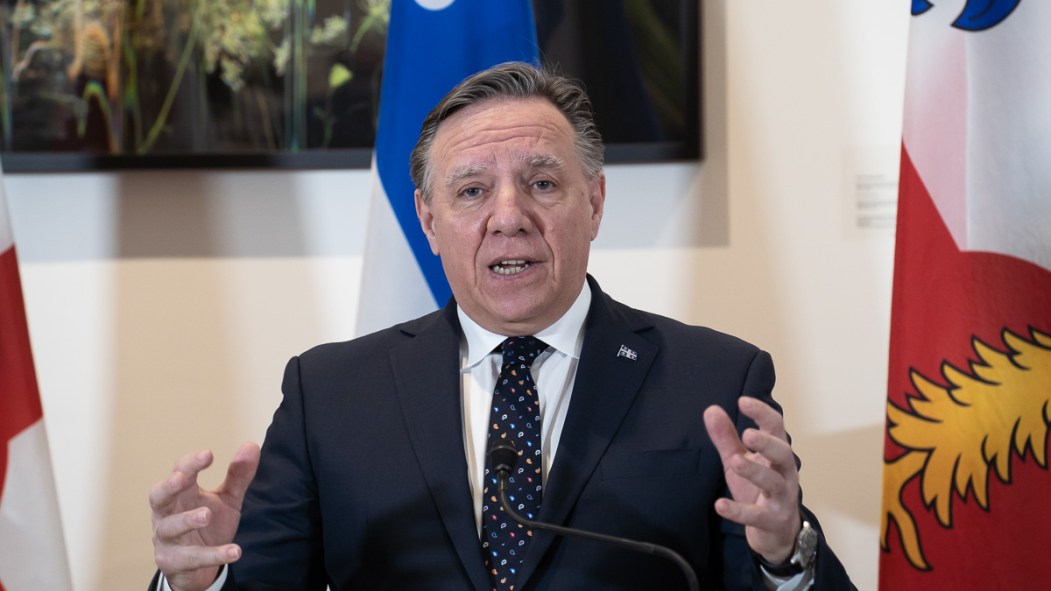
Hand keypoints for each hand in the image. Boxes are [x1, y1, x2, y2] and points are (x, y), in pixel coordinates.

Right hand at [149, 443, 259, 590]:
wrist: (199, 567)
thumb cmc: (209, 524)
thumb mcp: (227, 499)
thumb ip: (238, 475)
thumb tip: (251, 445)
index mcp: (182, 493)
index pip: (180, 472)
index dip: (191, 463)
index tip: (208, 454)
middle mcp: (167, 513)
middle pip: (158, 495)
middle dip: (168, 486)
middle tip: (182, 478)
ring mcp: (166, 538)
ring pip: (168, 527)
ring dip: (186, 519)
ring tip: (207, 515)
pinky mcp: (173, 562)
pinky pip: (191, 558)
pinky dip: (213, 555)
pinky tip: (235, 551)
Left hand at [703, 397, 800, 562]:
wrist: (775, 531)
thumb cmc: (757, 488)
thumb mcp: (739, 460)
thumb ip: (726, 437)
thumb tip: (711, 410)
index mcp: (777, 453)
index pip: (776, 428)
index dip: (762, 413)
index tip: (743, 401)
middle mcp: (784, 472)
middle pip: (783, 453)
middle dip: (767, 443)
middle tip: (747, 434)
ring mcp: (781, 497)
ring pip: (773, 483)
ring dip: (755, 472)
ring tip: (736, 461)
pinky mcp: (772, 520)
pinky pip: (757, 515)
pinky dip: (739, 511)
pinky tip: (720, 505)